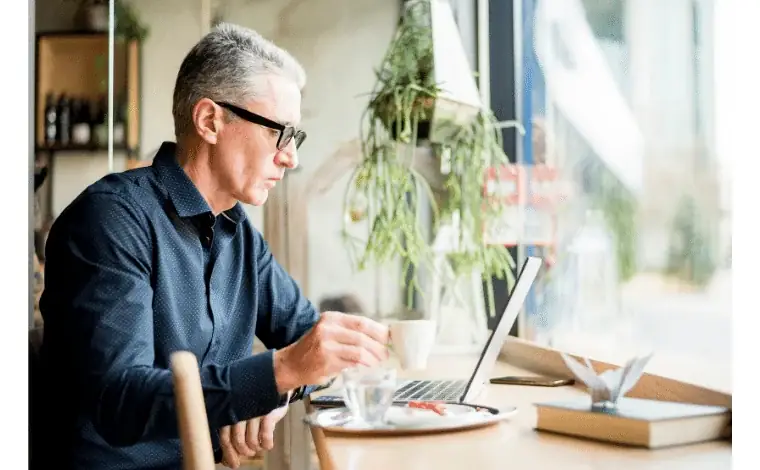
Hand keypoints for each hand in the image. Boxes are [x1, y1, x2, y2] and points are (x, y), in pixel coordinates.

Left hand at [219, 404, 288, 468]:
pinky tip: (268, 445)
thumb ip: (234, 435)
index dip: (229, 454)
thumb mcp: (242, 417)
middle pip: (238, 441)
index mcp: (229, 412)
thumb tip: (229, 461)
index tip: (234, 464)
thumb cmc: (256, 405)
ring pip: (251, 441)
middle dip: (244, 452)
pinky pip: (265, 436)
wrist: (276, 384)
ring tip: (259, 446)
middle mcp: (239, 411)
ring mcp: (253, 411)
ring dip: (256, 448)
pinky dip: (266, 444)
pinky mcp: (267, 411)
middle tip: (250, 453)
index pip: (225, 438)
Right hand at [274, 311, 389, 391]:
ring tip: (378, 361)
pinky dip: (363, 364)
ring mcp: (326, 345)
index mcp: (331, 318)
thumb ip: (349, 332)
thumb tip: (378, 337)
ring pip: (359, 349)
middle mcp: (328, 329)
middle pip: (362, 335)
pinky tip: (368, 366)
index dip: (378, 330)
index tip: (388, 337)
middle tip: (385, 353)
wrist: (291, 364)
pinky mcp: (327, 361)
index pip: (361, 322)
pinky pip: (352, 362)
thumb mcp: (329, 332)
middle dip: (378, 345)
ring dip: (373, 357)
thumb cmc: (314, 349)